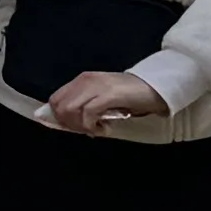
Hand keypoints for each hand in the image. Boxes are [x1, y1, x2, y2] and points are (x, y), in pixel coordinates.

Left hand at [44, 69, 169, 135]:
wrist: (154, 87)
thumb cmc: (129, 96)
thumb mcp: (102, 98)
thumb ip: (84, 106)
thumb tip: (68, 122)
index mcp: (82, 80)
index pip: (55, 99)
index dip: (60, 118)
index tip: (76, 127)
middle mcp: (85, 80)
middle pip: (59, 106)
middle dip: (69, 124)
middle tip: (87, 130)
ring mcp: (97, 86)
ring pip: (70, 110)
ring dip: (80, 126)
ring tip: (96, 129)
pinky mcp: (108, 94)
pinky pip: (88, 113)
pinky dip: (92, 126)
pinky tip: (104, 128)